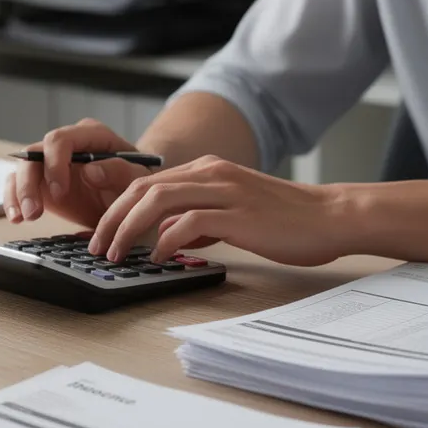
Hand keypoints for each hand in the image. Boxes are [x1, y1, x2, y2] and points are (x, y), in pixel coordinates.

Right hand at [4, 119, 153, 227]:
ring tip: (24, 218)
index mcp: (91, 135)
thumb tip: (90, 169)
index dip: (54, 164)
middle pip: (35, 153)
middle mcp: (66, 144)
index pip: (60, 139)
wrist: (129, 199)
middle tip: (35, 213)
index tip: (61, 192)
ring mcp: (50, 162)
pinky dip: (13, 200)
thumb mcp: (137, 181)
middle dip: (30, 183)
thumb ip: (120, 172)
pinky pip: (17, 184)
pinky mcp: (40, 181)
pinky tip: (16, 218)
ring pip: (22, 168)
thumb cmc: (134, 184)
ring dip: (19, 193)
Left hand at [88, 155, 351, 266]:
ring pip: (157, 201)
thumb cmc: (287, 220)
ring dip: (128, 229)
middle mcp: (211, 173)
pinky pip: (188, 223)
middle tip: (96, 245)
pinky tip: (158, 256)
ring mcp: (224, 191)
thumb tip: (164, 235)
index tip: (102, 232)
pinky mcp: (237, 214)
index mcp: (207, 170)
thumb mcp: (233, 213)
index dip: (117, 207)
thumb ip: (198, 219)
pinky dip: (165, 239)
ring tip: (116, 253)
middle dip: (111, 218)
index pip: (147, 182)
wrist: (332, 217)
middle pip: (142, 188)